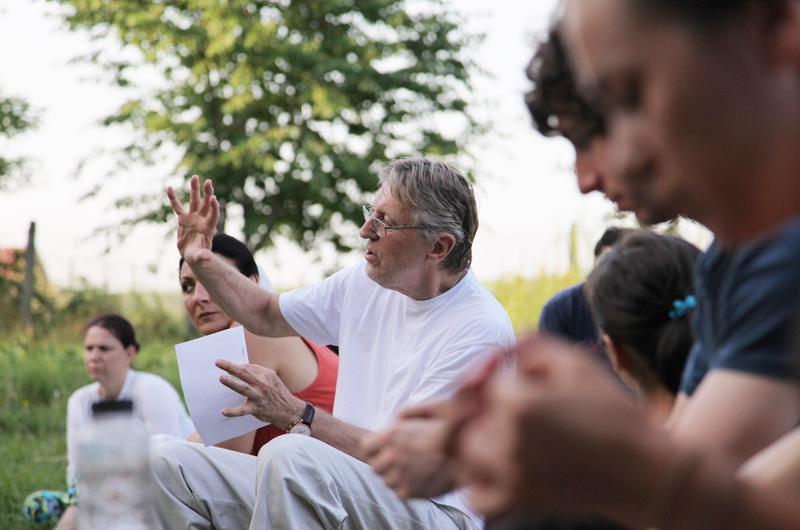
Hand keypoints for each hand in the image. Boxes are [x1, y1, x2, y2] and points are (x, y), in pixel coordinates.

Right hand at [167, 174, 218, 260]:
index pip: (213, 216)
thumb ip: (203, 256)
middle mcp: (202, 220)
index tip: (214, 199)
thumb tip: (207, 258)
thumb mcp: (200, 258)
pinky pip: (177, 207)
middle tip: (209, 181)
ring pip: (194, 201)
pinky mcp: (183, 219)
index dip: (214, 207)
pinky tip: (170, 188)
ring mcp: (193, 218)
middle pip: (206, 204)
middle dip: (207, 193)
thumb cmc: (197, 257)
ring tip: (195, 176)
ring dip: (195, 189)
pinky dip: (174, 198)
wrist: (191, 255)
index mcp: (208, 228)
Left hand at [215, 359, 304, 429]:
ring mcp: (259, 396)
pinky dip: (233, 411)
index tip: (225, 364)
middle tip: (218, 362)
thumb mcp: (272, 378)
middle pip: (244, 373)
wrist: (289, 410)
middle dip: (230, 367)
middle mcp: (262, 384)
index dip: (236, 366)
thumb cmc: (277, 392)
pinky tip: (224, 411)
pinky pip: (243, 411)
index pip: (248, 367)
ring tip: (221, 378)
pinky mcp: (256, 409)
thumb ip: (258, 373)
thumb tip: (240, 368)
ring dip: (232, 383)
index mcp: (266, 374)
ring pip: (243, 388)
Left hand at [362, 415, 455, 498]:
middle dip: (385, 463)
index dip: (374, 448)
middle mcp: (392, 455)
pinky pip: (399, 492)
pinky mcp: (410, 492)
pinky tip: (421, 479)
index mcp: (392, 434)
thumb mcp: (433, 408)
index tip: (384, 448)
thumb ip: (410, 412)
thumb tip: (397, 418)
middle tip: (402, 459)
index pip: (365, 447)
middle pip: (374, 466)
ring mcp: (400, 475)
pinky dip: (408, 488)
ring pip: (386, 481)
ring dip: (396, 476)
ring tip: (414, 469)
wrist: (472, 456)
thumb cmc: (455, 429)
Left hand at [456, 334, 645, 517]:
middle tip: (494, 398)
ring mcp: (508, 475)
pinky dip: (478, 480)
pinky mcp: (517, 502)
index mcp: (519, 402)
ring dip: (471, 437)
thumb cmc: (611, 410)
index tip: (513, 368)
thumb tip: (498, 355)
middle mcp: (506, 440)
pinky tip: (499, 464)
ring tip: (496, 427)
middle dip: (475, 402)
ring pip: (462, 453)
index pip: (484, 379)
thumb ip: (528, 345)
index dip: (495, 368)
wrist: (642, 471)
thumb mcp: (574, 361)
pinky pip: (475, 494)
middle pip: (462, 416)